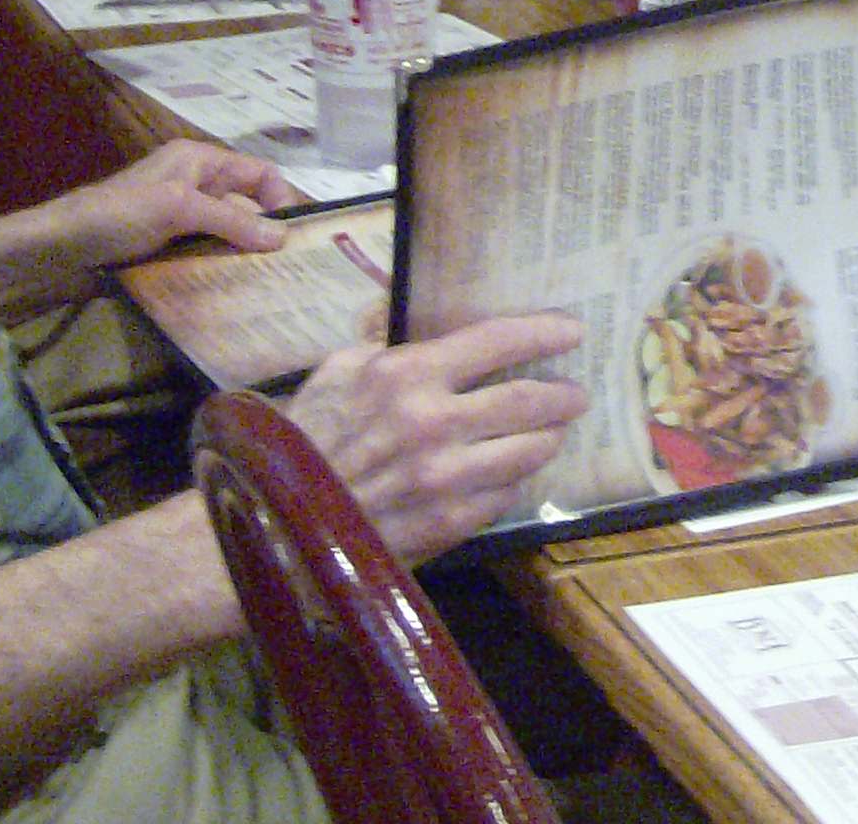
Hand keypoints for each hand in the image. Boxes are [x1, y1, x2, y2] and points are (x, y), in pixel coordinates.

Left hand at [41, 139, 293, 269]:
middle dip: (266, 233)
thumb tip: (284, 238)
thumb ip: (231, 221)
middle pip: (246, 207)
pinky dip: (218, 273)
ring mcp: (179, 221)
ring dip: (243, 258)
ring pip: (226, 237)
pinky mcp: (166, 250)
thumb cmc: (118, 215)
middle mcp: (193, 187)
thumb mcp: (178, 209)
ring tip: (268, 286)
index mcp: (198, 162)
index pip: (258, 173)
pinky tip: (231, 295)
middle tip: (291, 268)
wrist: (58, 250)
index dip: (281, 198)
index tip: (294, 236)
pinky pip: (205, 258)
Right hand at [287, 312, 589, 563]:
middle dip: (563, 395)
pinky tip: (512, 475)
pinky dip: (514, 482)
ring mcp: (446, 476)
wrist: (280, 525)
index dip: (543, 332)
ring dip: (548, 439)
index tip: (572, 331)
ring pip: (530, 450)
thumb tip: (422, 332)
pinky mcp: (450, 522)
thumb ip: (384, 349)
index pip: (497, 341)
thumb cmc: (304, 442)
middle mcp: (435, 422)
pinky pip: (506, 496)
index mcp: (406, 375)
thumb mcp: (335, 374)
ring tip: (553, 434)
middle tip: (577, 394)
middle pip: (529, 400)